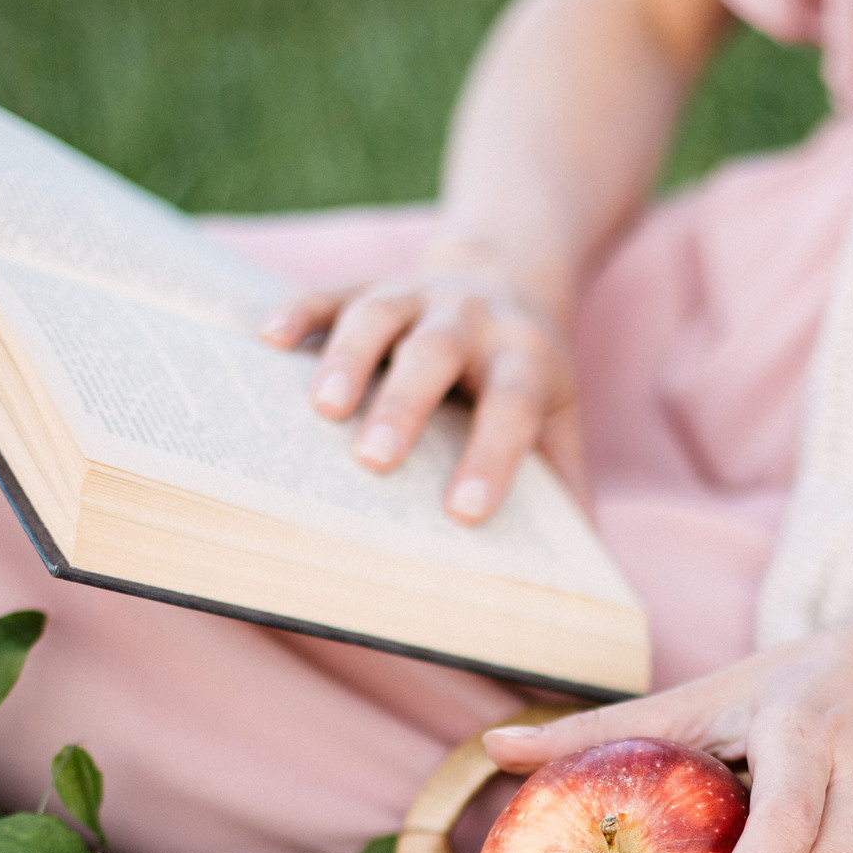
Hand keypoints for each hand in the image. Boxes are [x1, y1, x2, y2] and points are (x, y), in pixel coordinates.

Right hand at [258, 253, 586, 523]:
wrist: (510, 276)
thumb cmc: (526, 375)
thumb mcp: (560, 420)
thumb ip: (566, 485)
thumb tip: (584, 575)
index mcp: (523, 357)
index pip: (511, 406)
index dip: (491, 457)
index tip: (465, 512)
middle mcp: (471, 318)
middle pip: (437, 352)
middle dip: (404, 405)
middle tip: (373, 461)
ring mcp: (418, 295)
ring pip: (381, 315)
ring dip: (349, 358)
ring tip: (322, 412)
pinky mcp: (372, 284)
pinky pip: (332, 293)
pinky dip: (302, 313)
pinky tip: (269, 340)